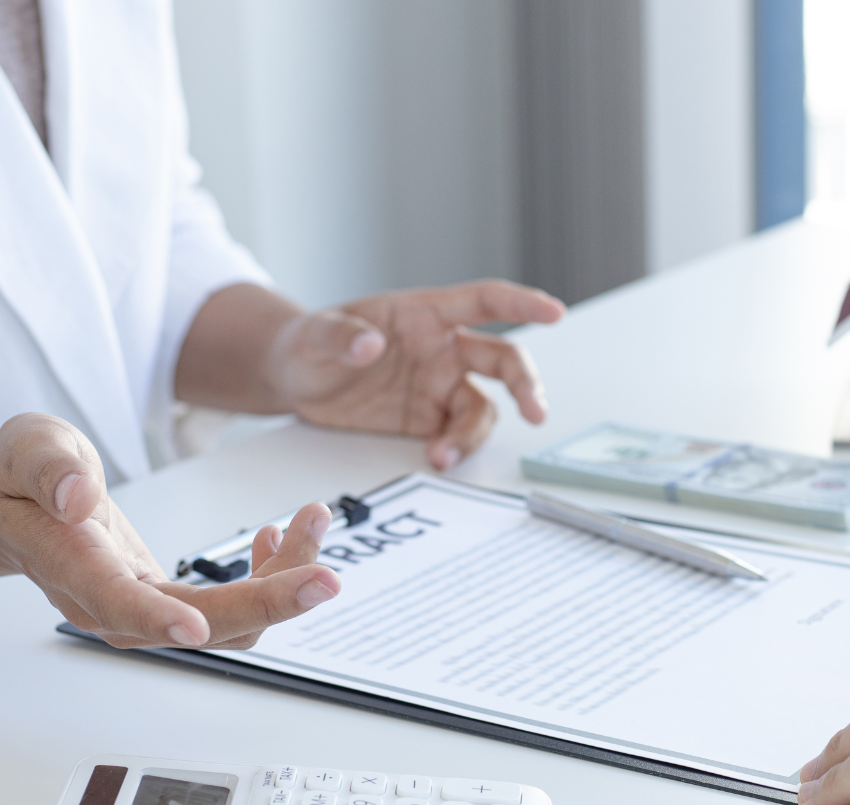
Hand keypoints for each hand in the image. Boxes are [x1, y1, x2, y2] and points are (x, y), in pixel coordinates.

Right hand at [0, 414, 341, 648]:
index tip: (197, 625)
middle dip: (269, 604)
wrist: (16, 508)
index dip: (158, 616)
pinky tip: (277, 535)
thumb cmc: (22, 478)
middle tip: (327, 578)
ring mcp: (145, 612)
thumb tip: (77, 496)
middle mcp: (112, 605)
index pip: (116, 601)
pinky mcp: (170, 604)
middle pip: (200, 626)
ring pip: (228, 621)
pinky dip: (268, 574)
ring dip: (283, 580)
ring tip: (313, 518)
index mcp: (73, 566)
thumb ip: (49, 467)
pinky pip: (231, 607)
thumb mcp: (28, 447)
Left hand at [271, 280, 563, 469]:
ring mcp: (439, 385)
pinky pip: (458, 434)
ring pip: (483, 407)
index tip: (553, 312)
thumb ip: (341, 336)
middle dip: (525, 383)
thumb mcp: (314, 335)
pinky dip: (455, 449)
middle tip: (536, 412)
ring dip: (472, 433)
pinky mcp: (428, 419)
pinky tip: (436, 459)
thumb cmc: (308, 343)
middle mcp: (443, 348)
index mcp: (425, 314)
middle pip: (503, 359)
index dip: (522, 302)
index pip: (484, 301)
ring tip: (442, 455)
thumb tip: (370, 344)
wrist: (295, 379)